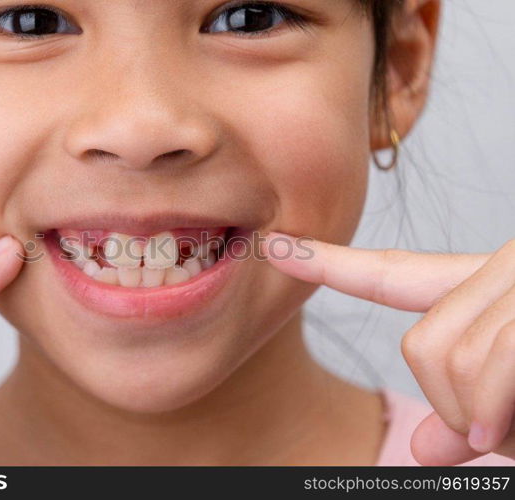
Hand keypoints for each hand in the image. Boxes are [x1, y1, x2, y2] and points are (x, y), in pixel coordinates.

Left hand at [262, 231, 514, 464]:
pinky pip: (482, 366)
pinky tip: (500, 436)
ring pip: (443, 359)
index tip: (275, 248)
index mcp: (482, 288)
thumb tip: (421, 451)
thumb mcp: (511, 409)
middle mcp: (501, 269)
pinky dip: (490, 415)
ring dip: (476, 416)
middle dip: (448, 405)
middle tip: (493, 427)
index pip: (392, 273)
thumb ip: (464, 413)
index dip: (327, 263)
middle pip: (416, 344)